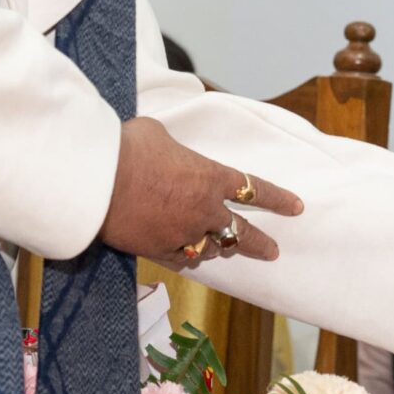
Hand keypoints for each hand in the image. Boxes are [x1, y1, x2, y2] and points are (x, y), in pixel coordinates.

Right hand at [97, 117, 302, 267]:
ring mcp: (183, 234)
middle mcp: (204, 210)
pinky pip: (182, 259)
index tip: (296, 207)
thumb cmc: (128, 148)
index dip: (277, 199)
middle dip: (260, 243)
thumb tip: (164, 150)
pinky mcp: (159, 251)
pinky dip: (187, 256)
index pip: (254, 188)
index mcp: (211, 177)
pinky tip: (188, 256)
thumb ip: (172, 148)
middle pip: (241, 232)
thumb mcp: (157, 134)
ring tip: (222, 249)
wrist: (97, 181)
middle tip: (273, 251)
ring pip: (210, 248)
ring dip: (217, 247)